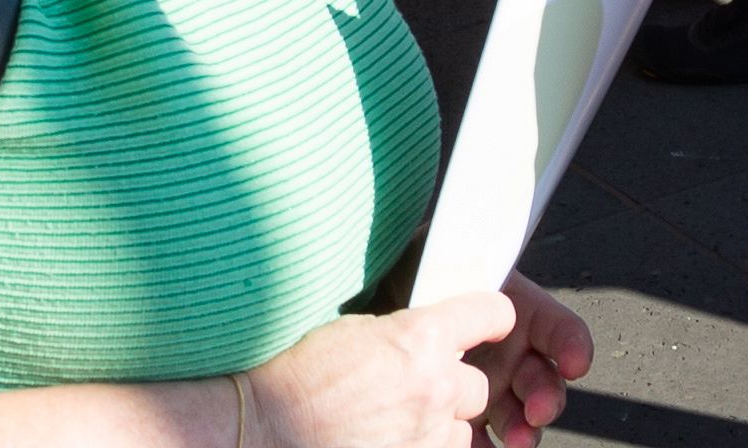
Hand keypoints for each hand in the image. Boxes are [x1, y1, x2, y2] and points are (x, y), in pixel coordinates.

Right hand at [242, 277, 594, 446]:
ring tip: (394, 422)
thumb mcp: (351, 329)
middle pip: (476, 386)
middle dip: (453, 386)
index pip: (490, 313)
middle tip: (416, 387)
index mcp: (420, 338)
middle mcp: (433, 387)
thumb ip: (400, 331)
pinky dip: (420, 447)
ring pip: (459, 432)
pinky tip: (386, 438)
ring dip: (438, 426)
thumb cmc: (289, 372)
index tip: (490, 322)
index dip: (491, 317)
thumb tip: (423, 331)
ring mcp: (423, 436)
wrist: (256, 428)